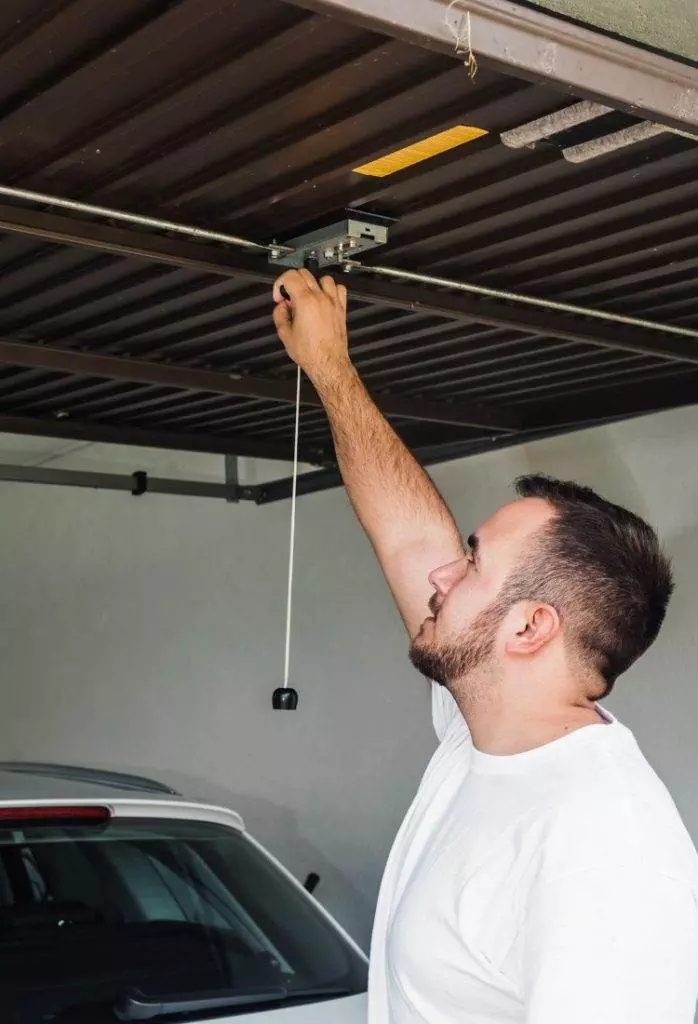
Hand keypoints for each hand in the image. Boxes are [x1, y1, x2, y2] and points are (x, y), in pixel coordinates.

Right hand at [272, 269, 351, 385]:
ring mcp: (333, 302)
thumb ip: (279, 315)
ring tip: (306, 296)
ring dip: (312, 284)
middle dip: (292, 282)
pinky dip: (330, 289)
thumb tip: (280, 307)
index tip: (279, 296)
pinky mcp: (341, 308)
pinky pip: (339, 288)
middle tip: (289, 298)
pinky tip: (323, 298)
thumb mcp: (285, 335)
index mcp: (305, 302)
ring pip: (322, 278)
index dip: (279, 284)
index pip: (289, 276)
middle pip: (304, 273)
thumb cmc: (311, 353)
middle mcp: (320, 298)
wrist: (328, 363)